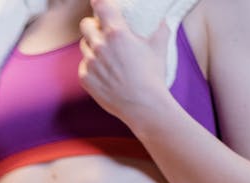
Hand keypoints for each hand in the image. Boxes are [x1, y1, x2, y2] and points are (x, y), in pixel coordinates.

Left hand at [79, 0, 169, 127]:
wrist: (142, 104)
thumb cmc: (152, 75)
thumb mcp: (159, 47)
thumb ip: (161, 30)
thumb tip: (165, 21)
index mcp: (117, 34)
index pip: (101, 8)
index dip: (98, 3)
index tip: (97, 2)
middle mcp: (100, 46)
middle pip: (86, 26)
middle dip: (92, 24)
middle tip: (99, 28)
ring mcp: (90, 63)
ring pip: (84, 46)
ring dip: (91, 45)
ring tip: (104, 53)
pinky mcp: (85, 78)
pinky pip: (83, 65)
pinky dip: (91, 65)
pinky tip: (103, 71)